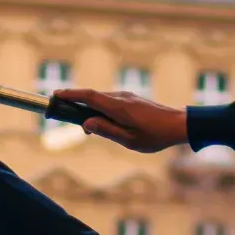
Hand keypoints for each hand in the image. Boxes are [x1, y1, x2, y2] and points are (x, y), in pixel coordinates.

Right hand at [65, 88, 187, 153]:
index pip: (89, 96)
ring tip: (89, 130)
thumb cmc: (155, 136)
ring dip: (90, 110)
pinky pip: (110, 102)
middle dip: (77, 105)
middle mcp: (121, 97)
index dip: (71, 94)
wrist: (178, 125)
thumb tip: (86, 124)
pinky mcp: (131, 99)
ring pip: (101, 100)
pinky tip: (104, 124)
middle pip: (93, 97)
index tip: (56, 94)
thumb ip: (106, 131)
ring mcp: (127, 96)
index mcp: (119, 107)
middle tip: (65, 116)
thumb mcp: (129, 140)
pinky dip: (101, 110)